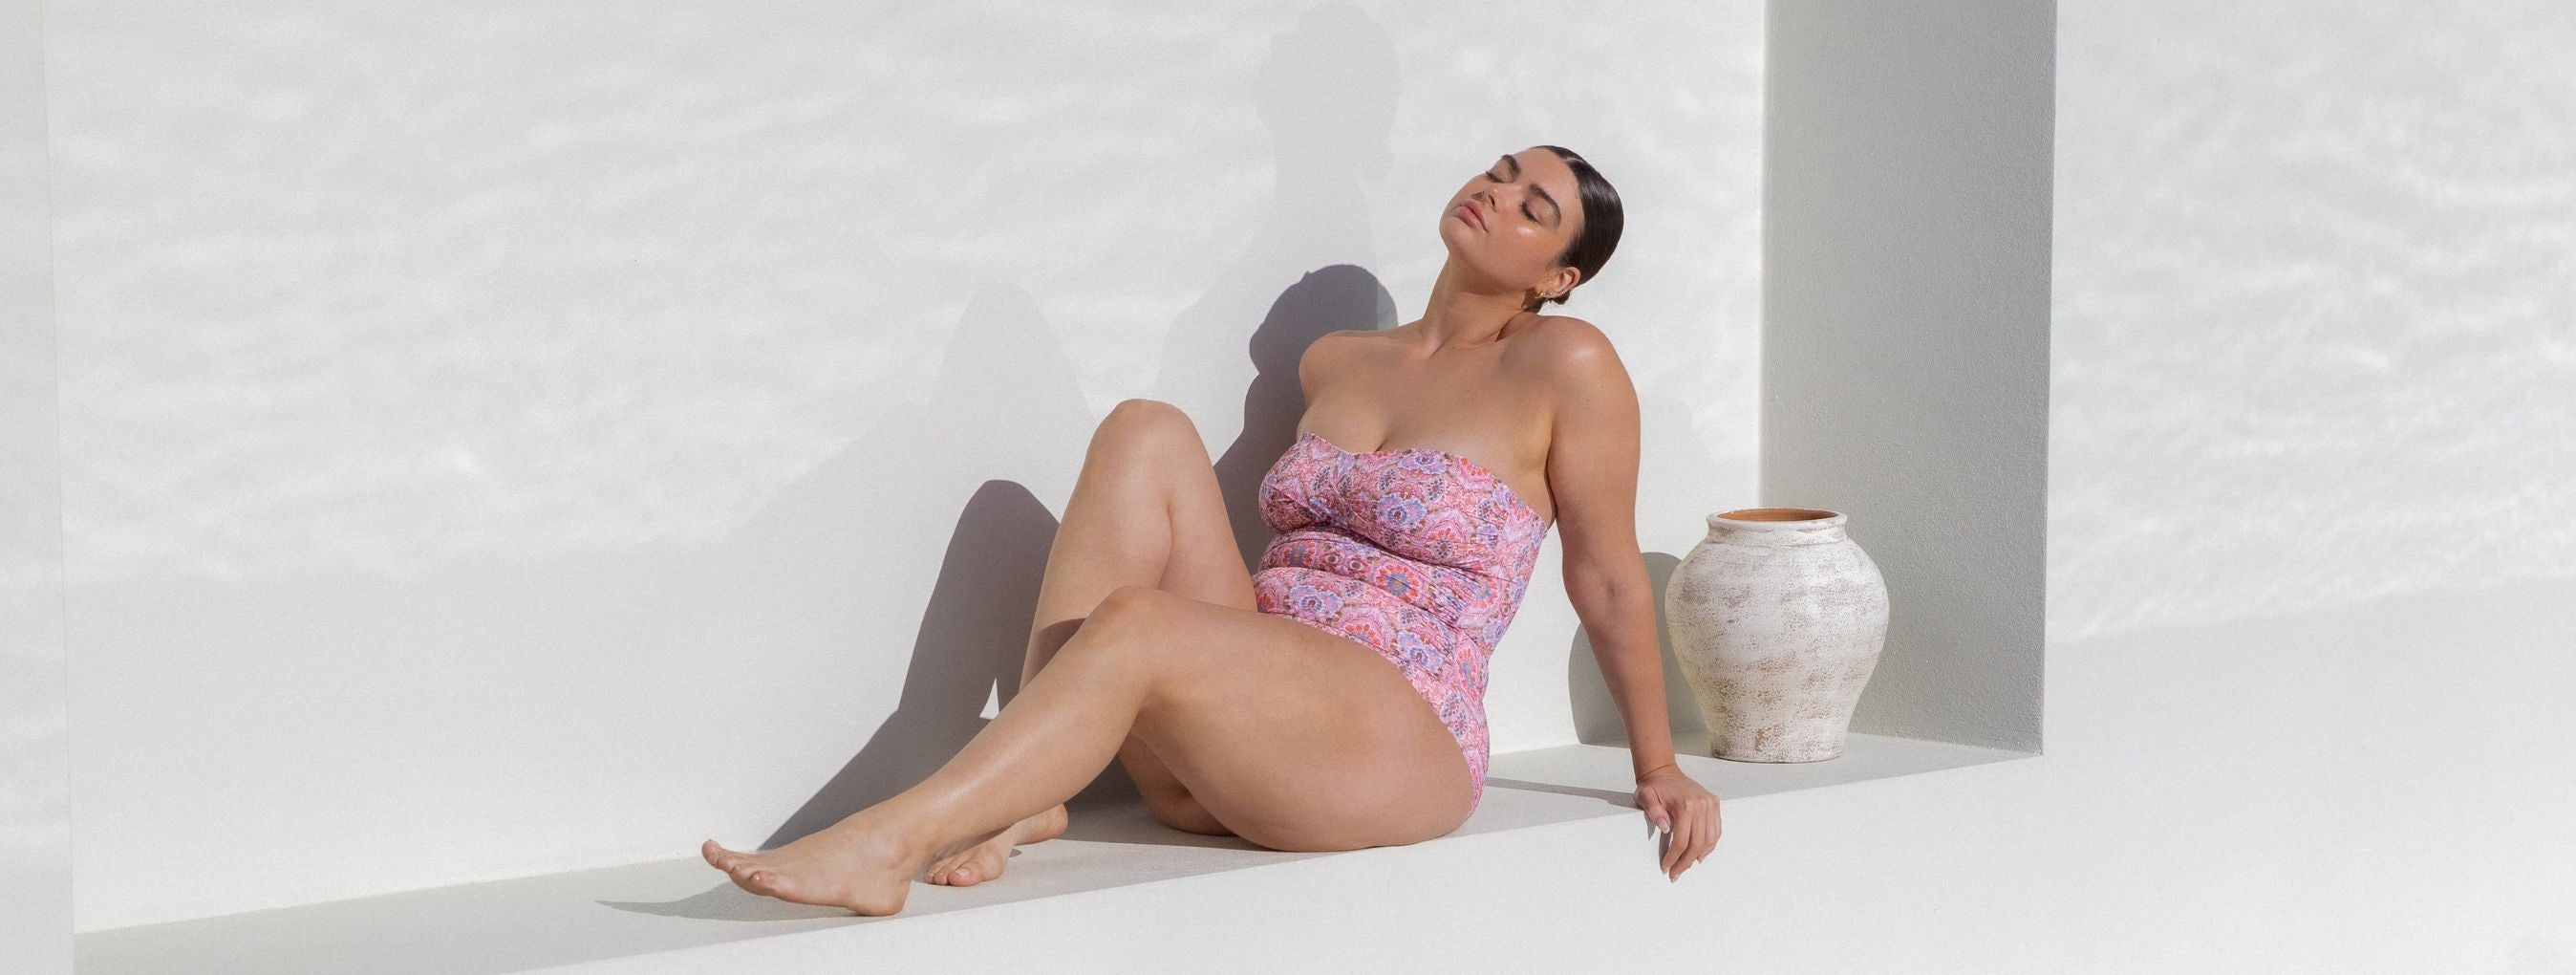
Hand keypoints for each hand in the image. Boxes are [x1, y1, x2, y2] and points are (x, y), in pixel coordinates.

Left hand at [1635, 764, 1720, 881]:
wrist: (1664, 772)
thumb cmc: (1654, 787)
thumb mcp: (1645, 796)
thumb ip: (1653, 811)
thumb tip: (1665, 828)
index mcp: (1685, 804)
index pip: (1681, 840)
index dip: (1673, 857)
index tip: (1666, 867)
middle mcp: (1702, 804)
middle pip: (1697, 843)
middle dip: (1686, 862)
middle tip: (1676, 873)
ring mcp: (1710, 804)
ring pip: (1710, 839)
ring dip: (1699, 855)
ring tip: (1687, 865)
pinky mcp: (1714, 804)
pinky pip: (1716, 830)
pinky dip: (1710, 844)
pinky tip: (1700, 853)